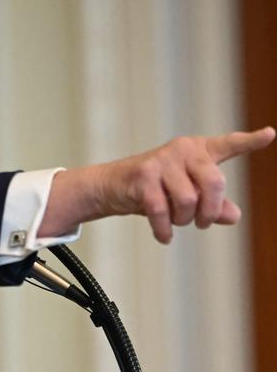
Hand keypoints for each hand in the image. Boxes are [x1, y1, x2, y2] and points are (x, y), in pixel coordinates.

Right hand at [39, 127, 275, 242]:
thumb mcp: (184, 195)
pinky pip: (162, 210)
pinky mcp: (143, 176)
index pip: (227, 145)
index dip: (249, 142)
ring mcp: (161, 162)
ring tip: (175, 222)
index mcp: (197, 151)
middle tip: (202, 222)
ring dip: (183, 220)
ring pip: (188, 201)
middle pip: (214, 183)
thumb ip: (212, 204)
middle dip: (210, 210)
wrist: (110, 186)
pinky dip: (165, 229)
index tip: (269, 135)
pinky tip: (164, 236)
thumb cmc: (151, 189)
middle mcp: (182, 150)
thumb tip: (233, 216)